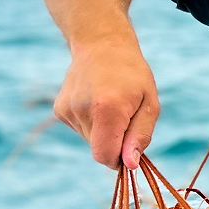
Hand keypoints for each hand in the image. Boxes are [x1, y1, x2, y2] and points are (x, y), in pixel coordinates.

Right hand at [53, 37, 159, 169]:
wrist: (101, 44)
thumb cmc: (132, 75)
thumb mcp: (149, 104)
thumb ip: (140, 136)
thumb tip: (129, 165)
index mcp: (107, 109)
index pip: (105, 156)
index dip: (119, 159)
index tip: (129, 147)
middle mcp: (82, 110)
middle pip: (99, 149)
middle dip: (114, 141)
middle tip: (124, 114)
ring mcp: (67, 109)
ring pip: (90, 140)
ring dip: (103, 131)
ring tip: (109, 103)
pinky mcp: (59, 109)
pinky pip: (80, 129)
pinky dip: (91, 123)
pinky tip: (95, 101)